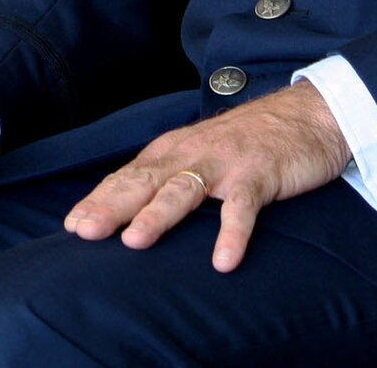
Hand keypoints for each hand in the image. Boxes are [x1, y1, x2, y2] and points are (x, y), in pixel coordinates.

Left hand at [62, 81, 350, 271]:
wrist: (305, 115)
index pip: (128, 177)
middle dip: (111, 207)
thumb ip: (168, 177)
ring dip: (158, 215)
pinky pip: (242, 208)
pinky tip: (222, 261)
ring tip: (135, 241)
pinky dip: (232, 234)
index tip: (71, 226)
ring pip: (184, 190)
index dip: (99, 200)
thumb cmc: (246, 142)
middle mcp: (190, 154)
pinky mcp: (258, 176)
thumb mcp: (199, 154)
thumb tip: (129, 210)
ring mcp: (224, 165)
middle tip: (84, 231)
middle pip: (144, 182)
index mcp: (172, 151)